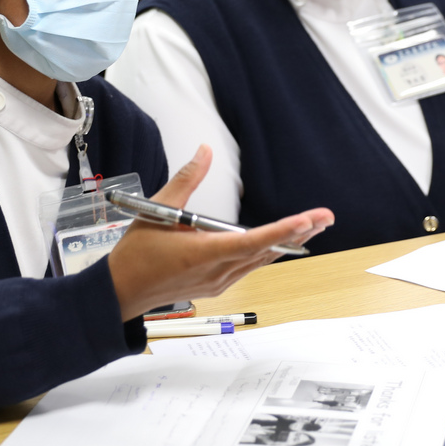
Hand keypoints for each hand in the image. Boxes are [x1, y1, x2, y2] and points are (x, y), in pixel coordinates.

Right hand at [105, 145, 333, 320]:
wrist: (119, 293)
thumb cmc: (136, 255)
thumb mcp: (158, 210)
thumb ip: (186, 180)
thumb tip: (204, 152)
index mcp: (203, 254)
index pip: (252, 242)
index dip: (282, 231)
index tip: (306, 220)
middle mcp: (217, 271)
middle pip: (266, 251)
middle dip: (299, 233)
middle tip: (325, 217)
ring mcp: (219, 281)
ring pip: (262, 260)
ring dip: (289, 243)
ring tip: (314, 226)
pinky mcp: (217, 285)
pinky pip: (251, 267)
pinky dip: (269, 252)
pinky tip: (282, 243)